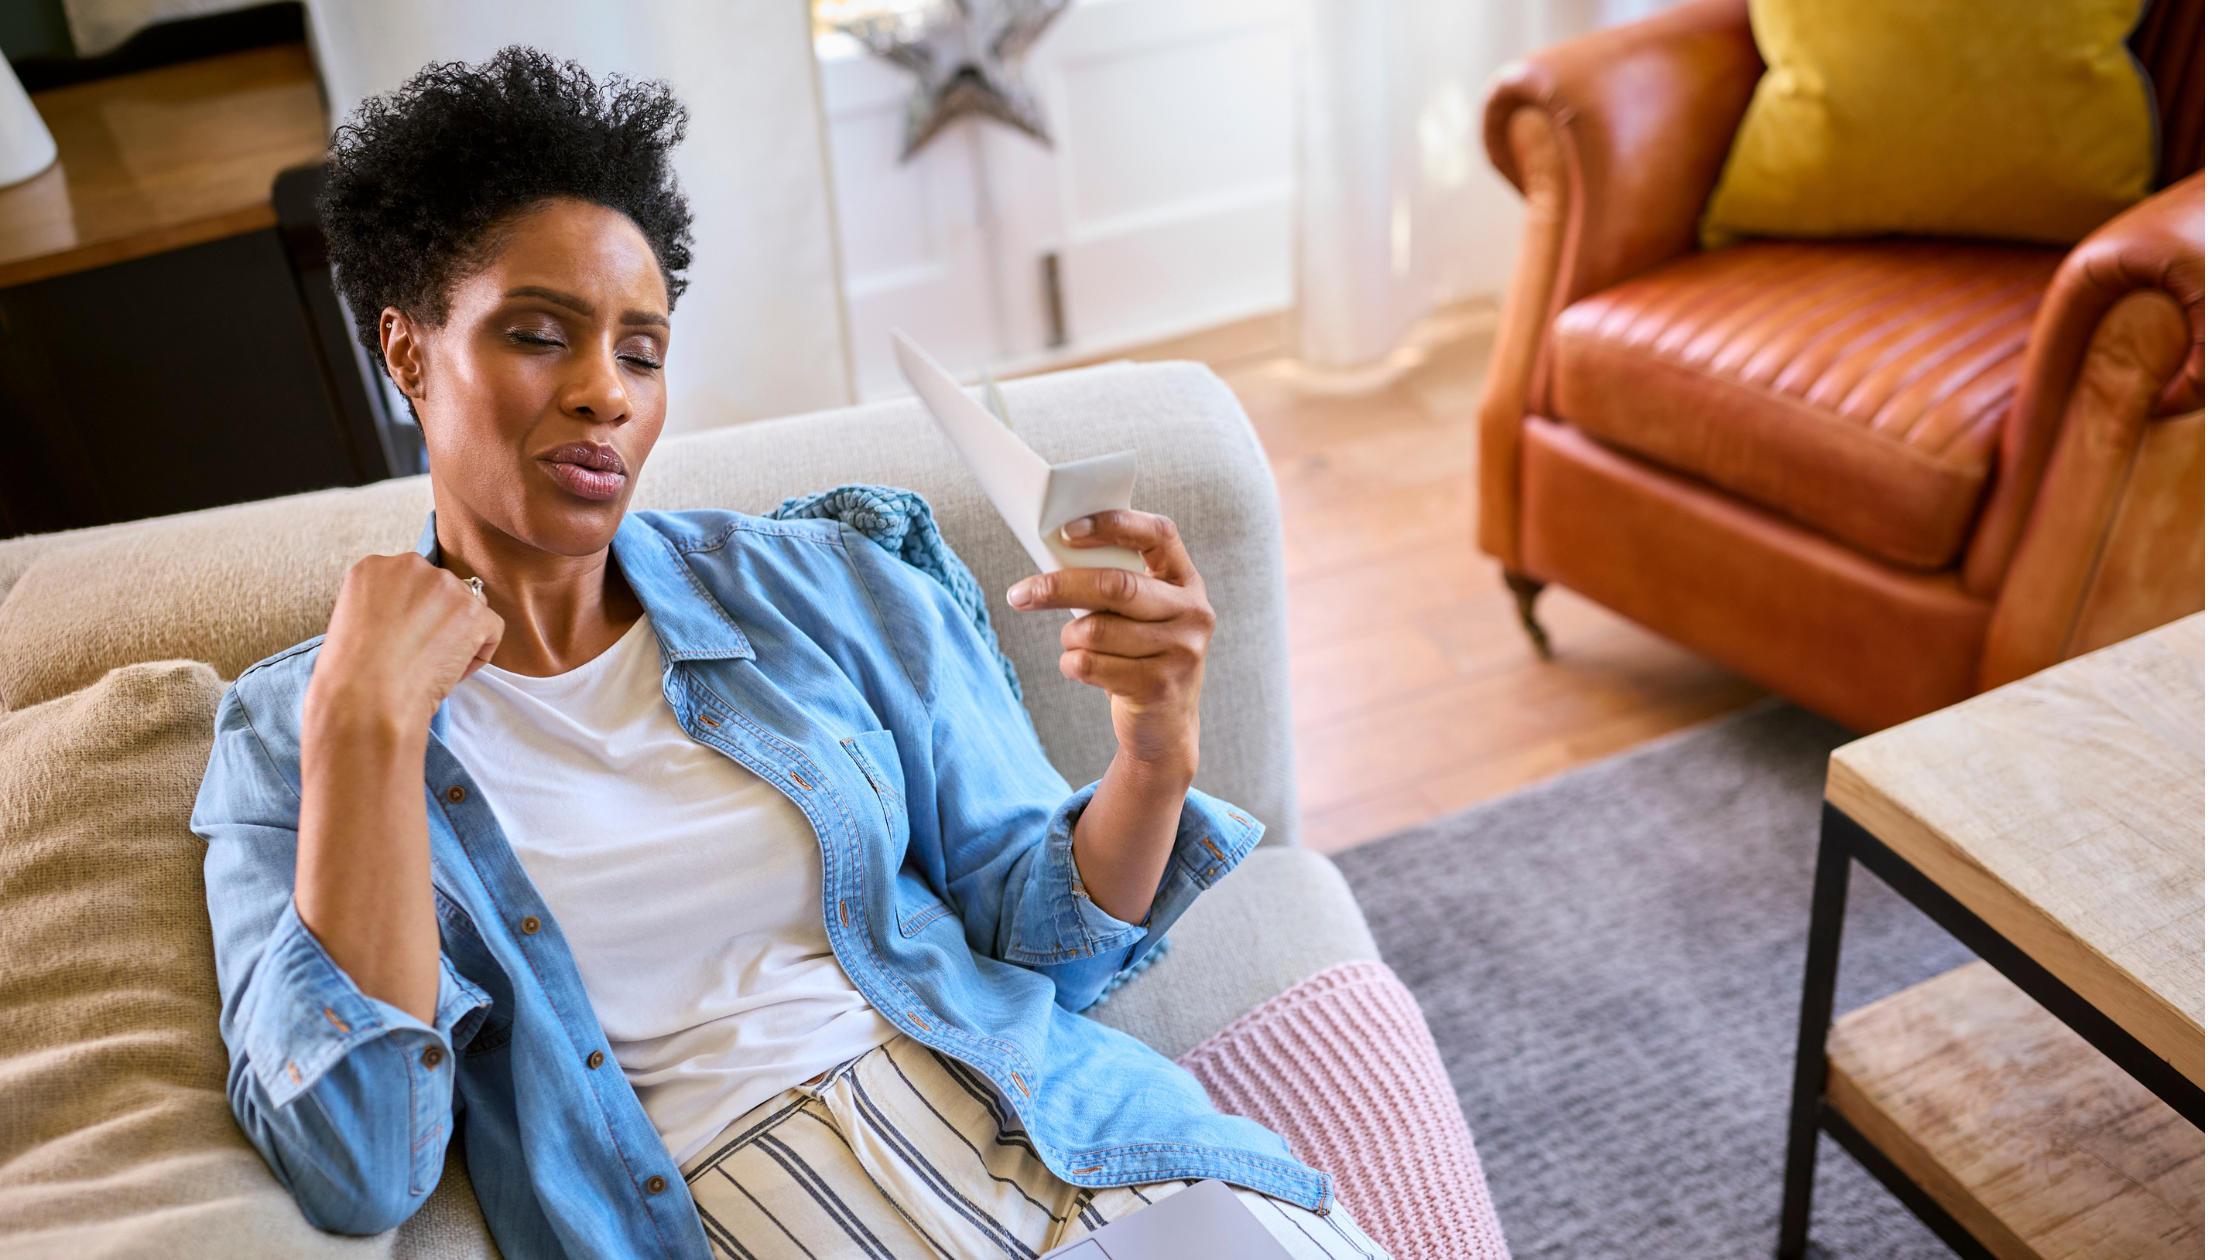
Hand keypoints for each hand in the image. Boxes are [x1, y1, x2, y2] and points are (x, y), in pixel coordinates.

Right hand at [305, 553, 505, 734]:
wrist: (365, 697)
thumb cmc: (351, 672)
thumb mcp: (352, 620)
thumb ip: (383, 605)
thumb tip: (412, 615)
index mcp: (375, 567)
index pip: (411, 581)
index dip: (412, 613)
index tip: (404, 638)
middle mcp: (411, 566)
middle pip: (442, 590)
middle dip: (439, 619)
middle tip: (423, 653)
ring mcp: (446, 586)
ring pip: (469, 606)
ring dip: (461, 633)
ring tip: (434, 665)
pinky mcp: (474, 612)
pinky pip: (492, 628)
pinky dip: (479, 654)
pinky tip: (452, 673)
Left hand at [1005, 511, 1212, 778]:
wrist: (1165, 727)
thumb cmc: (1140, 656)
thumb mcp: (1142, 614)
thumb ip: (1116, 583)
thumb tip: (1053, 553)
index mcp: (1185, 581)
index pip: (1159, 534)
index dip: (1114, 525)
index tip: (1068, 530)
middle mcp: (1192, 612)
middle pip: (1116, 586)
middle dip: (1059, 587)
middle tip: (1020, 594)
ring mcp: (1181, 651)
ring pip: (1096, 630)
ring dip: (1069, 638)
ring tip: (1074, 645)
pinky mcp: (1160, 686)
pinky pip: (1091, 665)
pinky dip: (1072, 665)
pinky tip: (1081, 669)